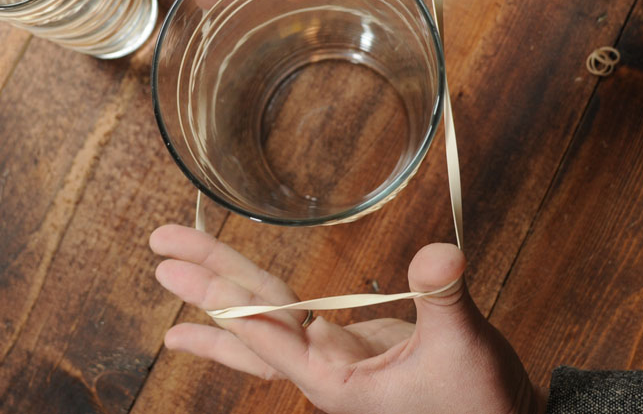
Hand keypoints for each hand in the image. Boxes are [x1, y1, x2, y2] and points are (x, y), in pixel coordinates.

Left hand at [150, 224, 545, 413]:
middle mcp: (324, 370)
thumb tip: (438, 251)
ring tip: (168, 269)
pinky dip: (255, 313)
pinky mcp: (350, 345)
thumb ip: (444, 298)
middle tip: (158, 245)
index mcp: (337, 381)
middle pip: (254, 319)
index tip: (178, 275)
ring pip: (266, 319)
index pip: (267, 333)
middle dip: (207, 282)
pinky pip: (289, 323)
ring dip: (223, 289)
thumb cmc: (484, 403)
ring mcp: (333, 357)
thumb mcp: (465, 349)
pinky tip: (216, 315)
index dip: (222, 300)